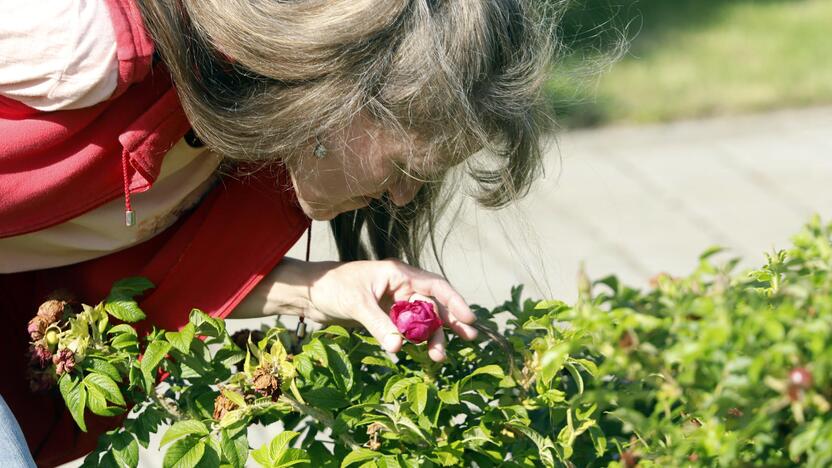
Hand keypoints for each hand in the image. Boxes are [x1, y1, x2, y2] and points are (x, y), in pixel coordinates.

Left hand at [305, 260, 477, 361]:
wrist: (308, 293)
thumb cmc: (331, 287)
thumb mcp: (356, 304)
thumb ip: (378, 325)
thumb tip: (398, 348)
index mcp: (398, 274)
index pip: (434, 286)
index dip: (454, 301)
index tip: (468, 318)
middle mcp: (400, 287)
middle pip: (432, 305)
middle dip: (449, 323)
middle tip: (469, 339)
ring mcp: (393, 303)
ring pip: (420, 321)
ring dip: (431, 336)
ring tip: (439, 357)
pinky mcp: (384, 317)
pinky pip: (406, 329)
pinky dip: (414, 340)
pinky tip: (422, 353)